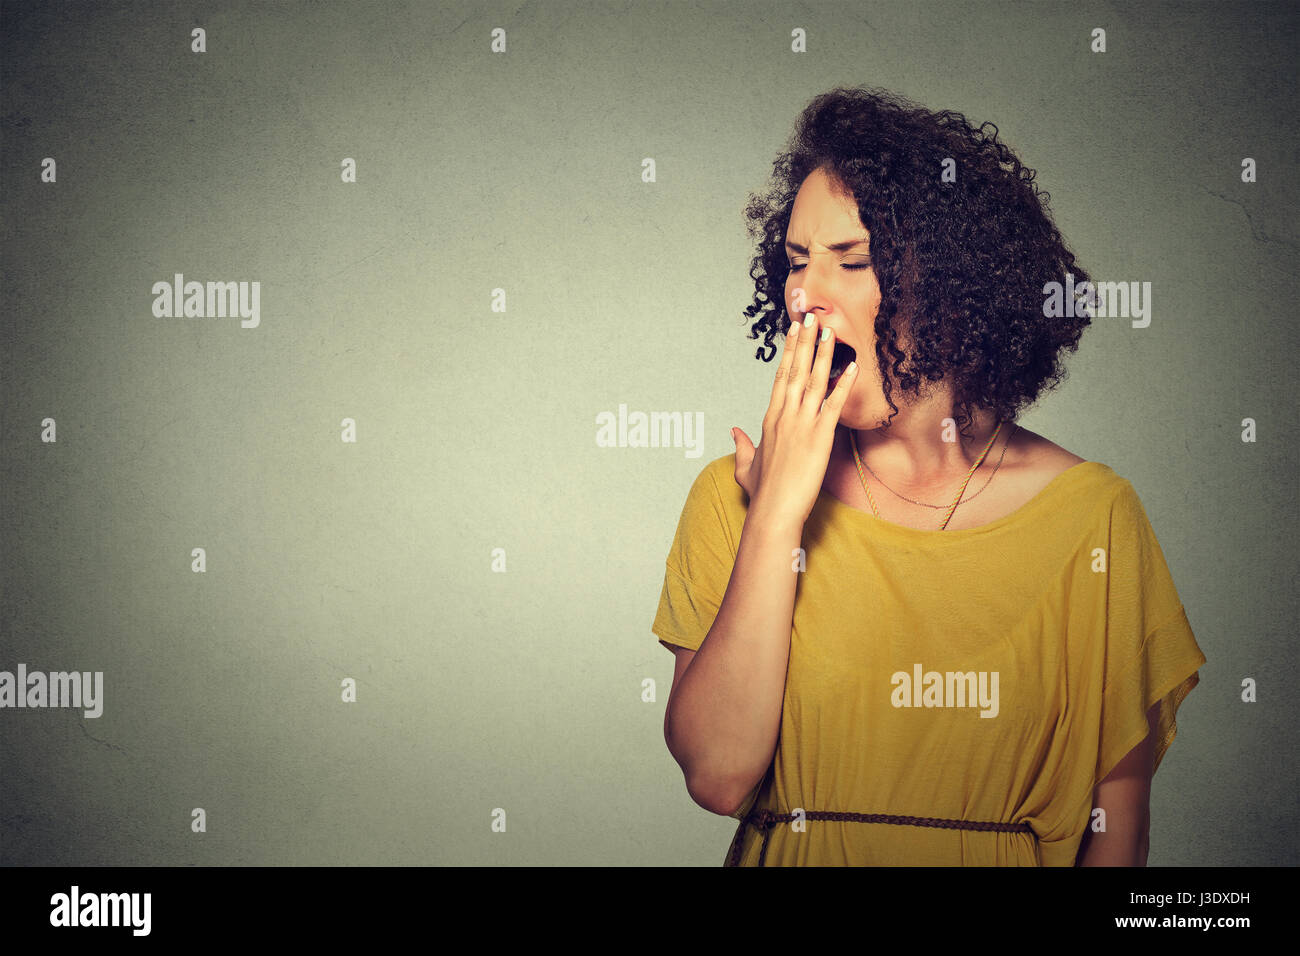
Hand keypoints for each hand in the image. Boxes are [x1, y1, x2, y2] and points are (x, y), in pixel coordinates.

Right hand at [732, 313, 857, 528]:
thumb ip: (742, 446)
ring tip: (830, 331)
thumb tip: (733, 431)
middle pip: (795, 371)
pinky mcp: (820, 437)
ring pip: (814, 381)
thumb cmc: (762, 493)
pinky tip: (852, 367)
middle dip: (804, 343)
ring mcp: (802, 424)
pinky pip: (834, 405)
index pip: (780, 378)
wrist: (773, 510)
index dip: (789, 353)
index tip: (794, 332)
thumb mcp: (745, 466)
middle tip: (811, 317)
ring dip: (823, 354)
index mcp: (770, 419)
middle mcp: (785, 416)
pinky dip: (844, 385)